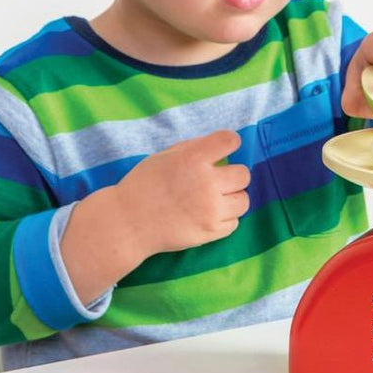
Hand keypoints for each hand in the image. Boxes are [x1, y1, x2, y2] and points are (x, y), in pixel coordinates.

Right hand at [115, 130, 250, 259]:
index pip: (229, 141)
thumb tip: (220, 147)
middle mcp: (205, 183)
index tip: (225, 147)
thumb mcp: (165, 156)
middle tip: (218, 179)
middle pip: (243, 174)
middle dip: (232, 175)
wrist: (128, 223)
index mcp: (192, 159)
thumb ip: (193, 149)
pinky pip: (235, 222)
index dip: (230, 142)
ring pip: (244, 200)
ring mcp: (210, 210)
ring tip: (215, 199)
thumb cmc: (144, 185)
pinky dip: (225, 218)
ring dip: (232, 198)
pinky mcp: (210, 231)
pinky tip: (208, 214)